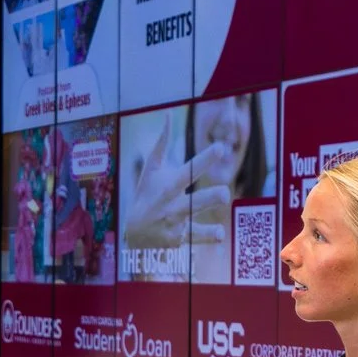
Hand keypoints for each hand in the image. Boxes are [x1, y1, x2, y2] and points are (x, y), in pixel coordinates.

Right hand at [121, 121, 230, 252]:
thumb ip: (162, 143)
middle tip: (224, 193)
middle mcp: (173, 206)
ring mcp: (176, 226)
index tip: (221, 147)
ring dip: (209, 231)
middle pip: (194, 202)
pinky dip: (207, 239)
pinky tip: (219, 236)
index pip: (189, 171)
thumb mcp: (151, 170)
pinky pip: (196, 242)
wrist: (134, 232)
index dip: (205, 159)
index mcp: (170, 186)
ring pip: (195, 229)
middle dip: (209, 198)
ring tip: (220, 232)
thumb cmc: (146, 194)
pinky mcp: (179, 242)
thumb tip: (168, 114)